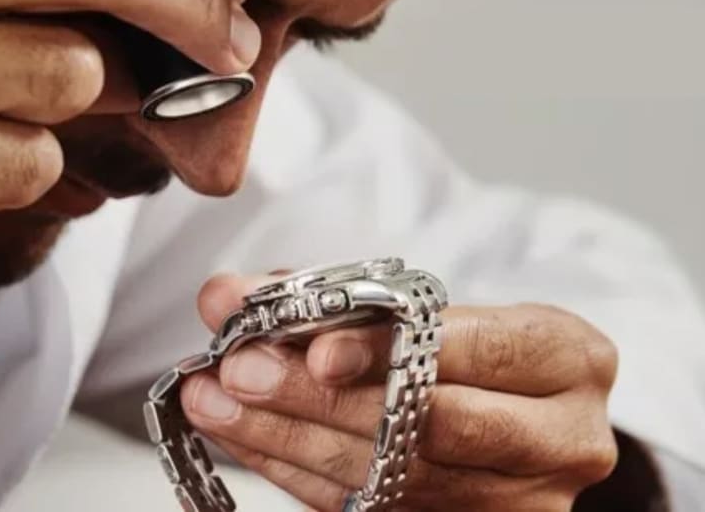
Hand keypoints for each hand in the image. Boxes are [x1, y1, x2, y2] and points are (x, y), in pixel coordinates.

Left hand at [181, 274, 618, 510]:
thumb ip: (325, 294)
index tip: (314, 348)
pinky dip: (298, 472)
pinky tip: (246, 437)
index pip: (477, 349)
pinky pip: (369, 508)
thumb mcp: (423, 303)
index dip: (389, 351)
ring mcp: (521, 501)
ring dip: (289, 439)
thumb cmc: (466, 343)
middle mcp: (561, 438)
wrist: (513, 405)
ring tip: (217, 401)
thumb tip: (224, 294)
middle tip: (238, 372)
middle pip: (430, 426)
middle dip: (320, 400)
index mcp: (569, 357)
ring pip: (393, 477)